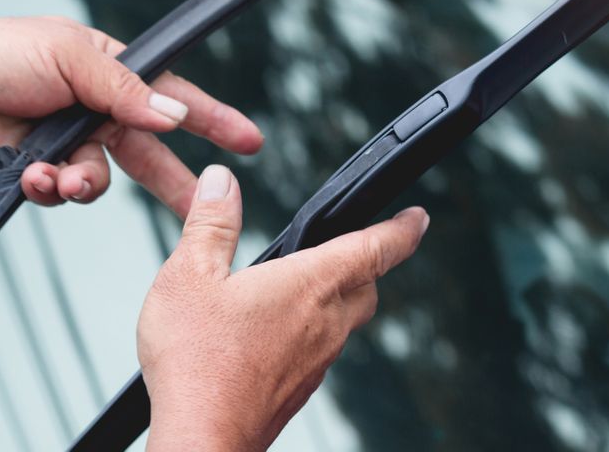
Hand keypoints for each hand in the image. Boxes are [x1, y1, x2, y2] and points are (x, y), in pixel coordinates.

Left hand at [0, 17, 261, 215]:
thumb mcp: (70, 56)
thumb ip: (125, 90)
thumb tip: (171, 117)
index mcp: (110, 73)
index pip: (172, 97)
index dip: (212, 119)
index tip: (250, 140)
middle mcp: (96, 111)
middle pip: (151, 153)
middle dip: (176, 183)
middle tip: (203, 211)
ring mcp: (69, 144)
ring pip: (103, 181)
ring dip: (86, 183)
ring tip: (60, 178)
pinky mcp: (41, 172)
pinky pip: (65, 192)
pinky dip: (52, 188)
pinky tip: (31, 175)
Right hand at [137, 165, 428, 450]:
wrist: (202, 440)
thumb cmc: (197, 363)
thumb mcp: (189, 276)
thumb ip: (211, 224)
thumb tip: (220, 183)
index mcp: (311, 285)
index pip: (376, 248)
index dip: (402, 229)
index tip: (418, 218)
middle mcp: (325, 323)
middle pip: (367, 287)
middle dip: (367, 264)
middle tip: (355, 250)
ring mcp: (317, 361)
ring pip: (345, 322)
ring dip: (334, 301)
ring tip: (302, 289)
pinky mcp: (300, 390)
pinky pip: (320, 352)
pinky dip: (310, 334)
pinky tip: (274, 336)